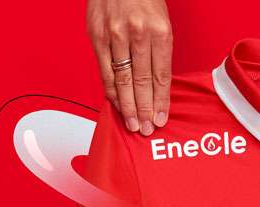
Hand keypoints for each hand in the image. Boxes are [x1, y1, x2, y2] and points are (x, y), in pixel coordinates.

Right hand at [86, 0, 172, 134]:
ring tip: (133, 124)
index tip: (160, 120)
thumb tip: (158, 91)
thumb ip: (159, 55)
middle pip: (142, 82)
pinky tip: (117, 105)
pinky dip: (112, 91)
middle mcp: (137, 33)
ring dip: (128, 107)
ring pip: (123, 80)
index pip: (161, 77)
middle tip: (146, 130)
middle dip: (145, 110)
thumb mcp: (162, 24)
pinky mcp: (97, 35)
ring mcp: (114, 35)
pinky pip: (105, 71)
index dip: (161, 103)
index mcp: (159, 32)